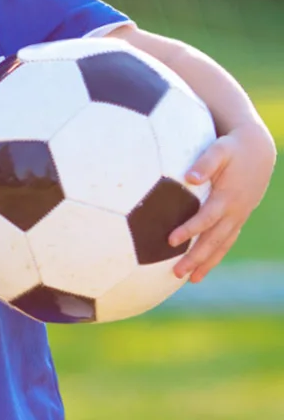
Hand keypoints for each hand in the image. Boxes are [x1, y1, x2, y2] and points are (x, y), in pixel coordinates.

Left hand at [169, 123, 275, 282]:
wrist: (257, 151)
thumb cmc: (231, 148)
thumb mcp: (219, 149)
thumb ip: (205, 163)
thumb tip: (189, 177)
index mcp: (227, 197)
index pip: (206, 218)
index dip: (189, 230)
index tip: (171, 240)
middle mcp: (234, 212)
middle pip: (214, 240)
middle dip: (196, 258)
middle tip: (176, 273)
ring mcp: (238, 217)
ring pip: (222, 245)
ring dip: (206, 263)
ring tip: (189, 280)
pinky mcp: (238, 218)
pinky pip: (227, 241)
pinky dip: (216, 255)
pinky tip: (204, 267)